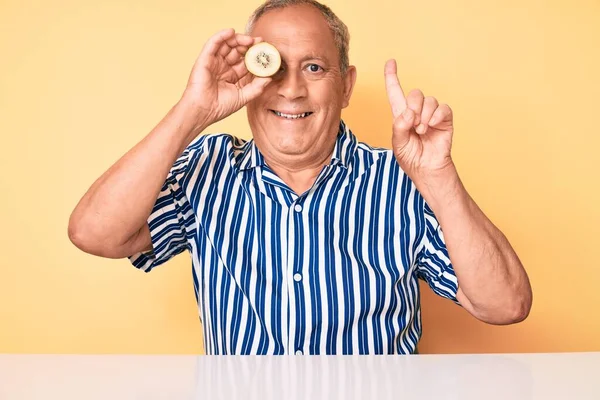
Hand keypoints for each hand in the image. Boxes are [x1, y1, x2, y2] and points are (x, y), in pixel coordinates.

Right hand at [182, 28, 271, 128]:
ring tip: (249, 39)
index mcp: (232, 75)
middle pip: (237, 50)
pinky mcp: (205, 59)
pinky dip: (221, 36)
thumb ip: (257, 88)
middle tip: (259, 42)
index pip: (245, 61)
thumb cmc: (220, 107)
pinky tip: (231, 32)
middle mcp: (223, 66)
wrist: (203, 111)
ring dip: (238, 39)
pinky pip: (213, 43)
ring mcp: (214, 62)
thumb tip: (269, 78)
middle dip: (248, 45)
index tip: (265, 50)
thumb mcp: (243, 97)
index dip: (255, 55)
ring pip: (226, 44)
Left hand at [384, 59, 454, 180]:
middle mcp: (416, 111)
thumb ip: (399, 127)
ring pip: (429, 100)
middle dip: (413, 107)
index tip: (390, 62)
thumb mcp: (398, 144)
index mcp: (401, 115)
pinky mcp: (444, 119)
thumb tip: (408, 112)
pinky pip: (442, 108)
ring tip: (421, 131)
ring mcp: (431, 114)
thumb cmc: (411, 157)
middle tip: (413, 125)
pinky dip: (436, 116)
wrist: (426, 169)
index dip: (392, 76)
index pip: (395, 92)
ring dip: (424, 115)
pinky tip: (432, 125)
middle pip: (414, 93)